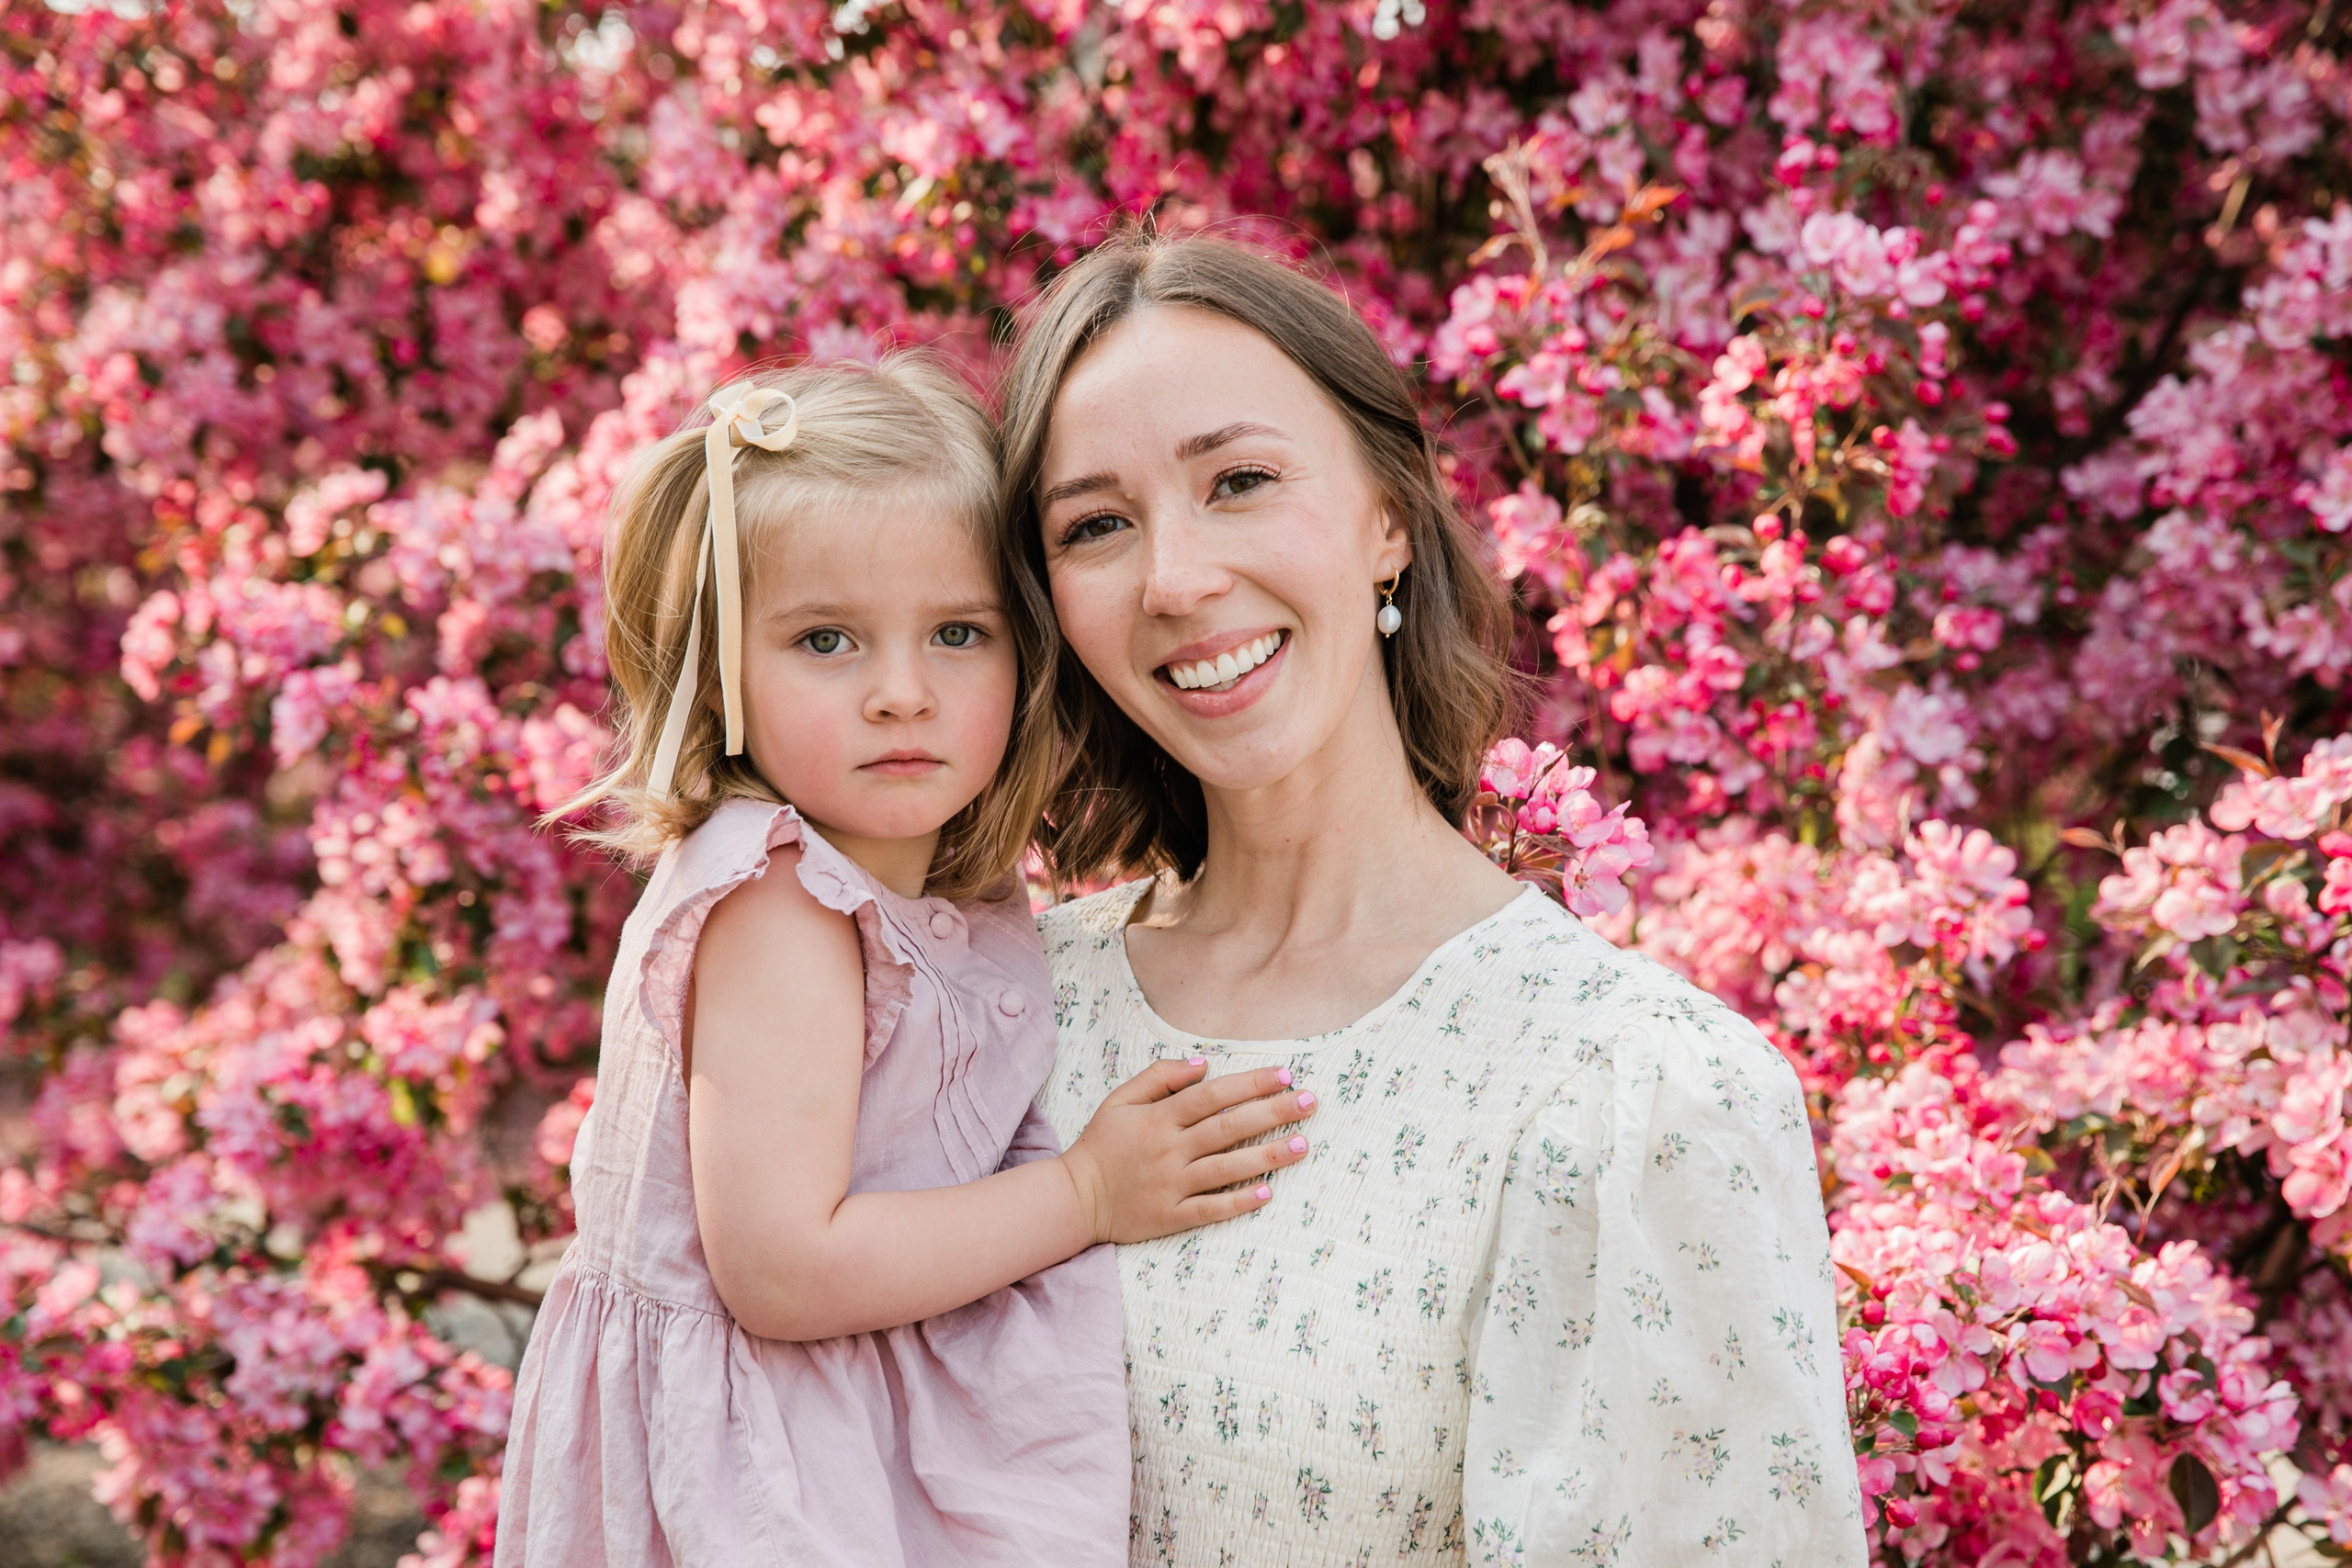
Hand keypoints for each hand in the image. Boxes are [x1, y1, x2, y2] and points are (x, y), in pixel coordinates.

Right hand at [1058, 1059, 1317, 1244]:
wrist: (1075, 1198)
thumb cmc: (1102, 1144)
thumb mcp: (1121, 1099)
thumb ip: (1160, 1076)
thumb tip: (1204, 1064)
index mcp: (1159, 1118)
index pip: (1213, 1096)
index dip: (1250, 1084)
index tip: (1285, 1075)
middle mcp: (1169, 1150)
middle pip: (1228, 1128)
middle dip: (1273, 1112)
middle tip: (1310, 1102)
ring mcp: (1171, 1185)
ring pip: (1227, 1168)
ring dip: (1267, 1155)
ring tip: (1303, 1144)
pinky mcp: (1171, 1216)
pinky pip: (1211, 1209)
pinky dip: (1239, 1202)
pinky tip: (1268, 1192)